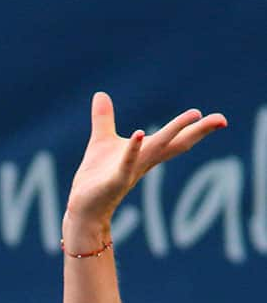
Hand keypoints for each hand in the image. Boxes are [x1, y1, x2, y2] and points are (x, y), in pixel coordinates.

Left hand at [64, 91, 226, 241]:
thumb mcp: (101, 141)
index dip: (195, 129)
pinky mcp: (114, 182)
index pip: (175, 139)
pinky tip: (139, 133)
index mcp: (144, 153)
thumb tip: (101, 94)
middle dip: (198, 132)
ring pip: (156, 150)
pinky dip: (133, 150)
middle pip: (175, 144)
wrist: (81, 207)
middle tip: (221, 119)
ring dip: (173, 132)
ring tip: (193, 115)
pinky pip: (126, 164)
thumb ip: (104, 118)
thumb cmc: (94, 179)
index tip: (219, 119)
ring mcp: (130, 172)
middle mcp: (143, 162)